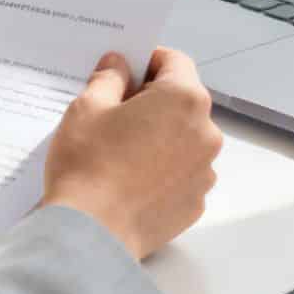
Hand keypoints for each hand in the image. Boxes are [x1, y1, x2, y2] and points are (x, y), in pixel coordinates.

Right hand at [42, 48, 222, 261]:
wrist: (91, 234)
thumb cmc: (87, 163)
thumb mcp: (87, 107)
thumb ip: (109, 78)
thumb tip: (119, 65)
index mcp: (184, 100)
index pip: (175, 61)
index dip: (148, 60)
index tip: (125, 71)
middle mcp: (206, 133)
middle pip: (183, 102)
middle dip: (154, 101)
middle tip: (115, 113)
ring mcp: (205, 172)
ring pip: (184, 139)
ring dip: (161, 137)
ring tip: (122, 152)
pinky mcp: (196, 203)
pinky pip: (182, 174)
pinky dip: (163, 171)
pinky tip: (131, 181)